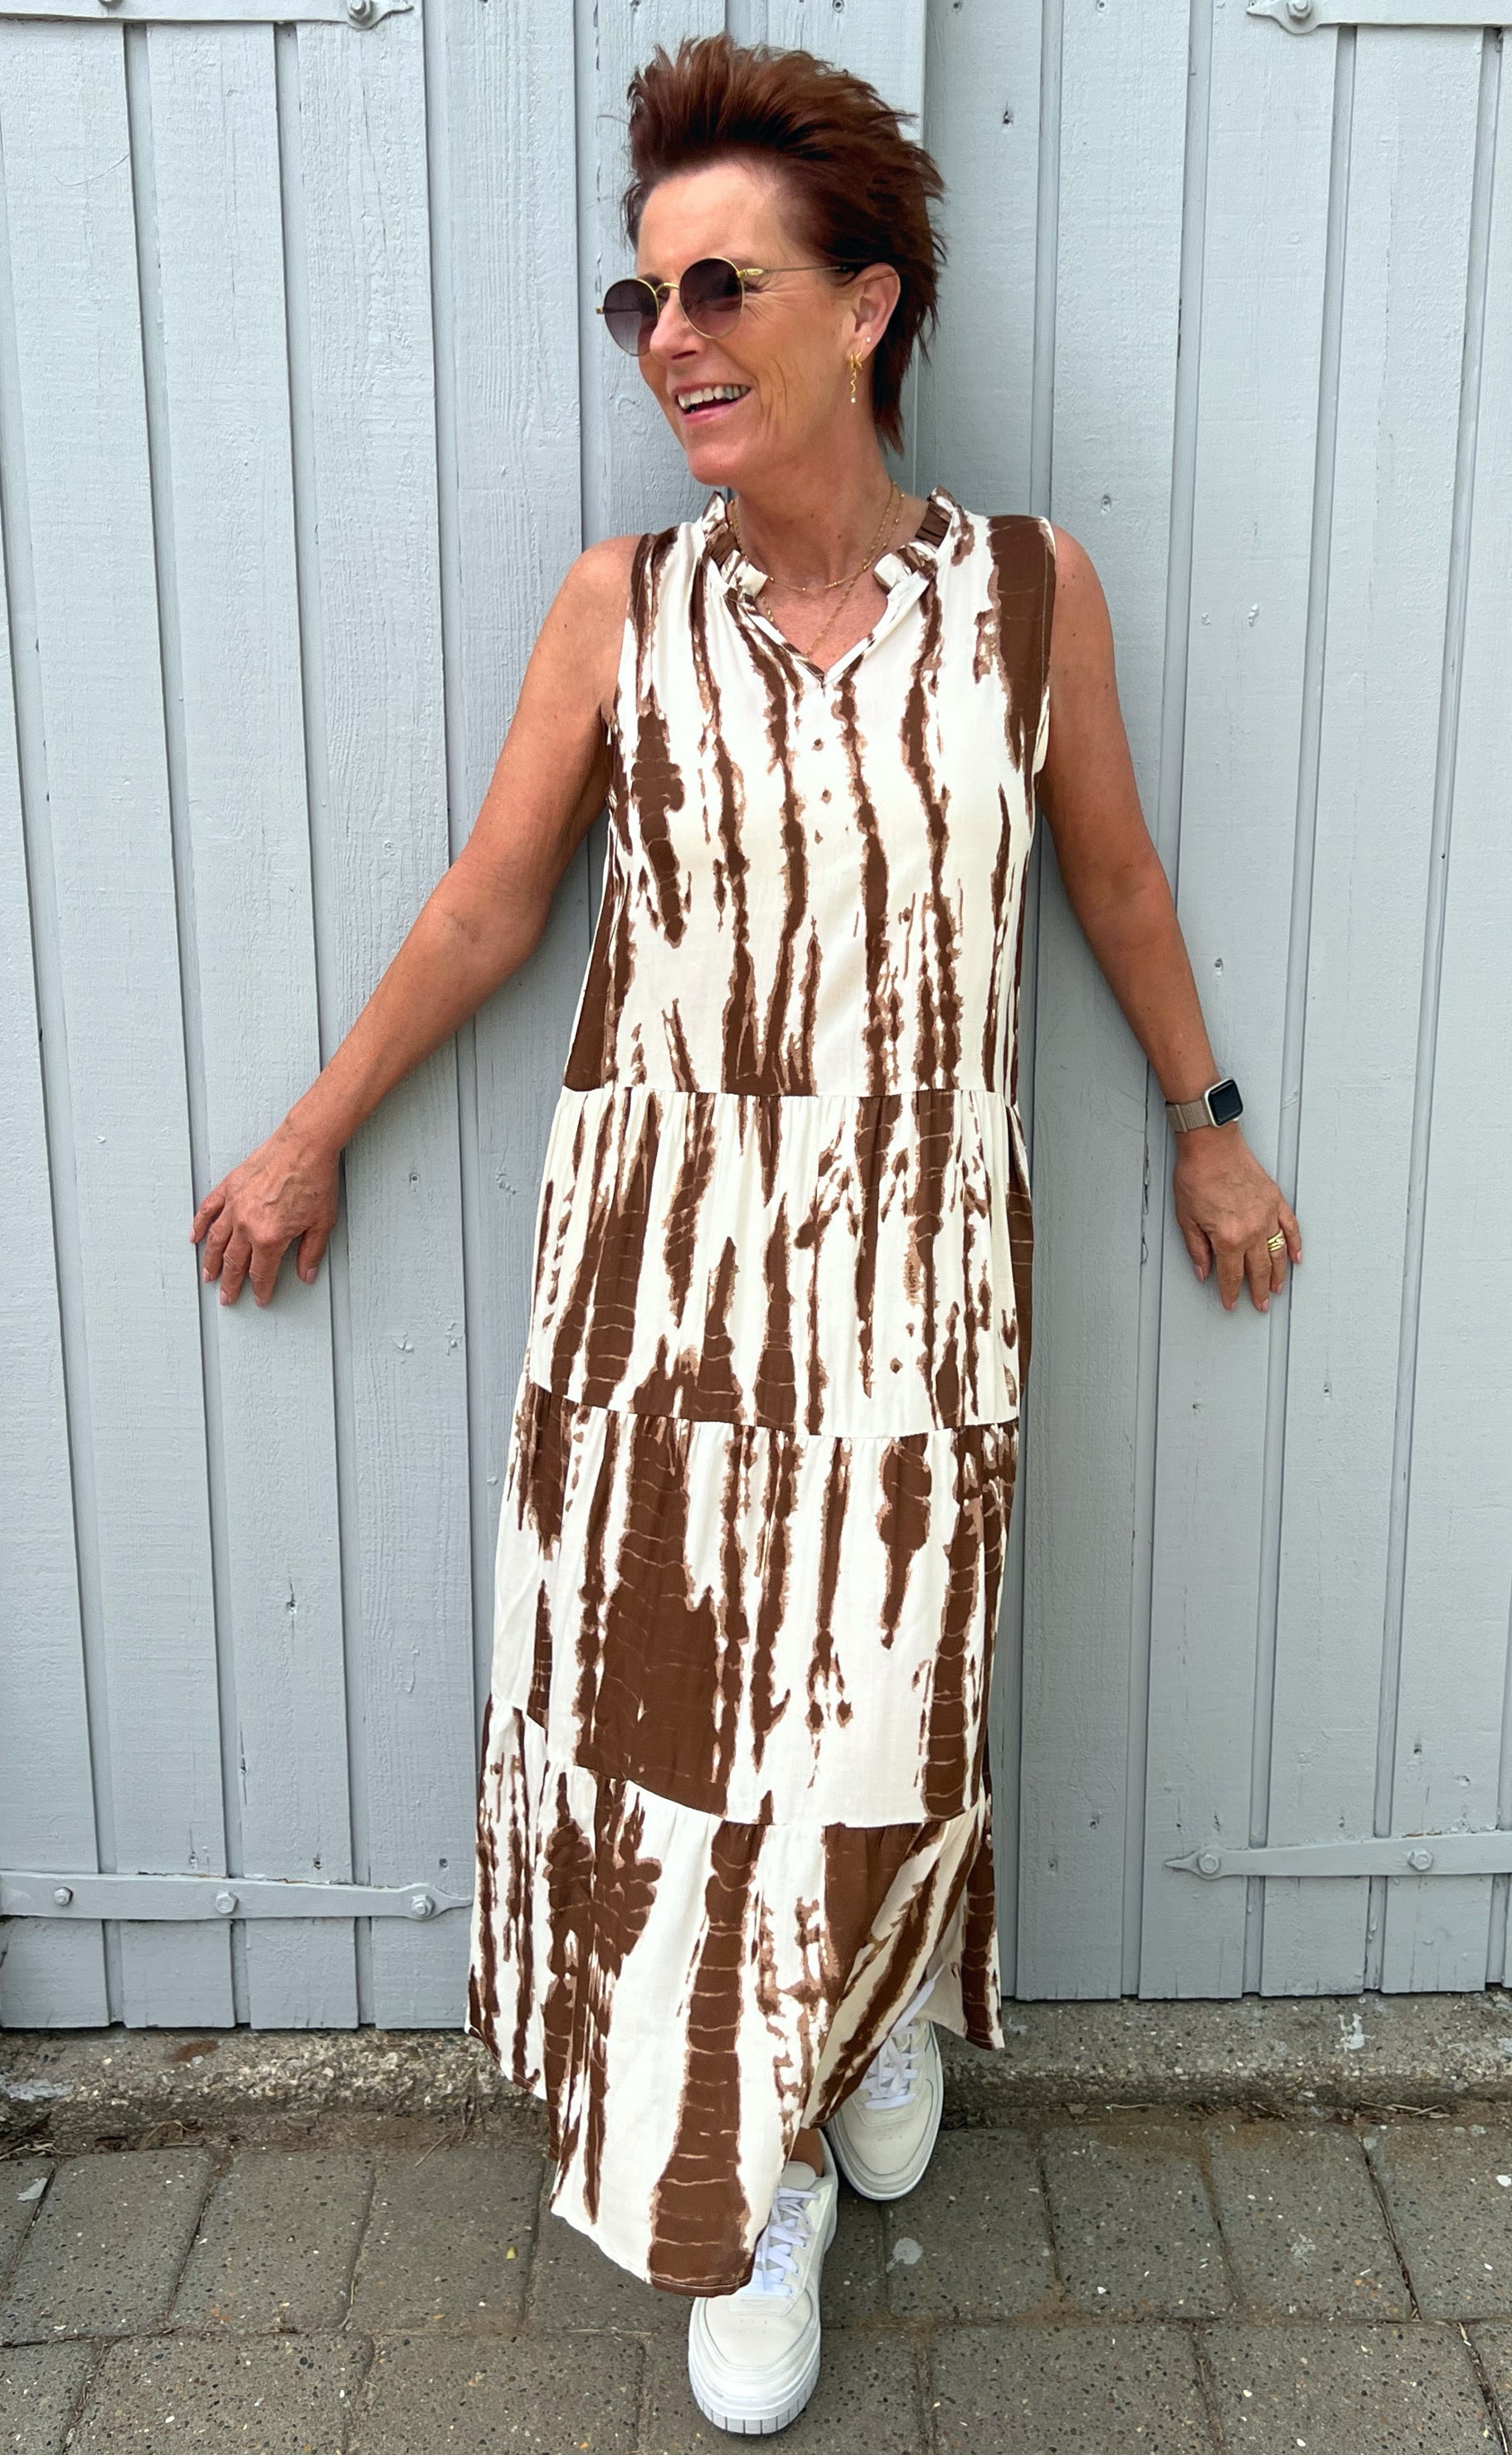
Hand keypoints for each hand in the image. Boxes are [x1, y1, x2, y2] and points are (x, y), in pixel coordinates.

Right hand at [190, 1122, 339, 1306]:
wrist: (305, 1145)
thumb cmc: (316, 1180)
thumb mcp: (322, 1223)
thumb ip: (311, 1252)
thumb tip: (305, 1274)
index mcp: (270, 1237)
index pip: (261, 1272)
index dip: (261, 1289)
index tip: (260, 1298)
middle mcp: (247, 1224)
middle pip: (234, 1262)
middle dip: (230, 1284)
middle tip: (226, 1298)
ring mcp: (235, 1205)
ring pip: (216, 1241)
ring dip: (211, 1261)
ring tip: (208, 1275)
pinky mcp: (229, 1187)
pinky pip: (208, 1210)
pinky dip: (199, 1225)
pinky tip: (195, 1237)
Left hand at [1172, 1124, 1300, 1313]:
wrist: (1211, 1145)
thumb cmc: (1196, 1176)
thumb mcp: (1186, 1218)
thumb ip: (1197, 1249)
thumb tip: (1204, 1272)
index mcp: (1228, 1238)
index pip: (1231, 1275)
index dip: (1231, 1292)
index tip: (1231, 1303)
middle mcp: (1252, 1231)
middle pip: (1258, 1270)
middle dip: (1259, 1291)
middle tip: (1261, 1305)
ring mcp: (1267, 1215)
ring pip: (1278, 1253)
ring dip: (1278, 1274)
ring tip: (1277, 1289)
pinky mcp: (1275, 1201)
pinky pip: (1291, 1228)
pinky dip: (1295, 1244)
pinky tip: (1296, 1257)